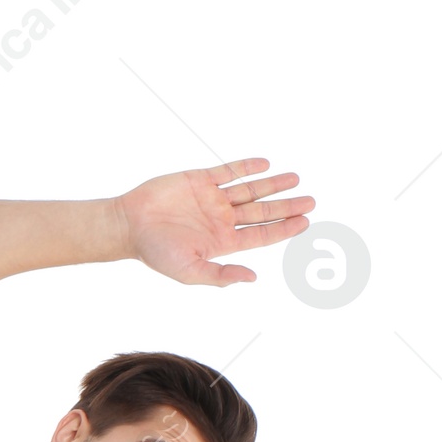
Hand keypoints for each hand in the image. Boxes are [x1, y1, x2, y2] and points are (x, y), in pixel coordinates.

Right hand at [116, 157, 313, 286]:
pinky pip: (228, 171)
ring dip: (272, 184)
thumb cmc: (156, 253)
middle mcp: (222, 220)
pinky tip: (265, 163)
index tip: (305, 222)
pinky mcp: (200, 179)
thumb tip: (253, 278)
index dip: (284, 229)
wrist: (130, 225)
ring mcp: (212, 198)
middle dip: (287, 206)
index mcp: (222, 242)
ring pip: (250, 189)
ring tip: (295, 178)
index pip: (261, 235)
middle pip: (262, 211)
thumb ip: (221, 274)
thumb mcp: (190, 271)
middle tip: (311, 200)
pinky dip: (246, 167)